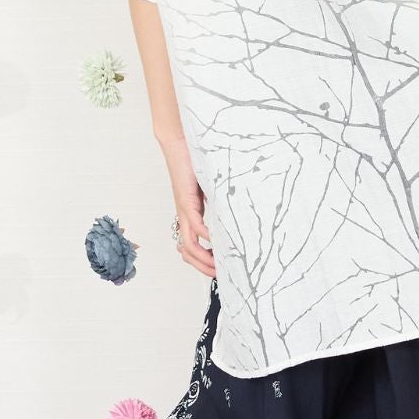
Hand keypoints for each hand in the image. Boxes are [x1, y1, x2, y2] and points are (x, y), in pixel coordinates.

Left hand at [159, 133, 216, 278]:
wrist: (180, 141)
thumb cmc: (196, 161)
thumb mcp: (213, 187)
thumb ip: (222, 201)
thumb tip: (238, 211)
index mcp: (190, 215)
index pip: (192, 246)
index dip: (203, 261)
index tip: (220, 270)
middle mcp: (185, 216)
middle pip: (188, 252)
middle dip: (203, 268)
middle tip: (220, 277)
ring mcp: (184, 210)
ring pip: (188, 245)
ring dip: (202, 260)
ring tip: (218, 267)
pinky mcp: (186, 200)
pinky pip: (195, 225)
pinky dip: (205, 237)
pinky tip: (216, 242)